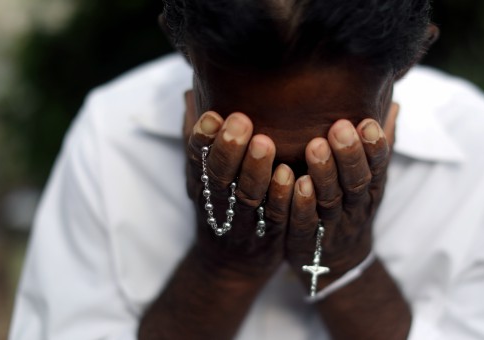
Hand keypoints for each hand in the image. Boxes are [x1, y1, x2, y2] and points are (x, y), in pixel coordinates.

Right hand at [183, 91, 294, 277]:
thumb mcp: (205, 175)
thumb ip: (203, 138)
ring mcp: (246, 221)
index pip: (197, 160)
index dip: (202, 139)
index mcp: (203, 184)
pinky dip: (281, 197)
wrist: (231, 264)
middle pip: (220, 177)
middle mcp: (220, 203)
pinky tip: (290, 176)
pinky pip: (276, 217)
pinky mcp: (271, 234)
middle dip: (229, 149)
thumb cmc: (223, 206)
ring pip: (248, 196)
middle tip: (240, 120)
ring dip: (255, 170)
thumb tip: (193, 91)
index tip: (211, 116)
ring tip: (266, 143)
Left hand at [285, 103, 398, 287]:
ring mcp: (331, 225)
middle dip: (350, 155)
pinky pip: (304, 222)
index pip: (378, 166)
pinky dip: (301, 203)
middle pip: (357, 181)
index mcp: (371, 188)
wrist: (338, 261)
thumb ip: (377, 144)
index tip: (368, 122)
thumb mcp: (370, 179)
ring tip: (315, 146)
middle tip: (340, 128)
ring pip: (330, 199)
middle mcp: (354, 206)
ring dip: (324, 174)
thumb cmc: (351, 207)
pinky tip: (294, 182)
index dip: (375, 147)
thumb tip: (392, 102)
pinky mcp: (305, 239)